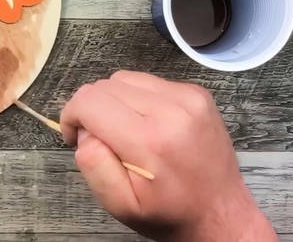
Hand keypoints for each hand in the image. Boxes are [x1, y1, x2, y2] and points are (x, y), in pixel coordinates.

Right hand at [60, 71, 276, 241]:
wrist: (220, 213)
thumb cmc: (169, 213)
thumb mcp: (121, 205)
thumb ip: (93, 165)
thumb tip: (85, 130)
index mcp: (150, 140)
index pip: (89, 101)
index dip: (71, 116)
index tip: (75, 137)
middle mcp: (172, 110)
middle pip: (104, 86)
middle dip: (91, 110)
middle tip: (101, 140)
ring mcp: (188, 97)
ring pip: (125, 78)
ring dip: (114, 101)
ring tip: (125, 131)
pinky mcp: (197, 93)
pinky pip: (149, 81)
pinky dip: (138, 98)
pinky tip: (148, 124)